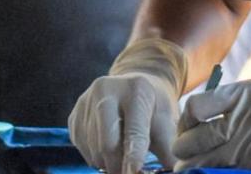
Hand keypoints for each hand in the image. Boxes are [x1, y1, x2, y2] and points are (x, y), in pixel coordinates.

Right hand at [68, 38, 187, 173]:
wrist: (132, 85)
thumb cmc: (153, 106)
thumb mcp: (167, 120)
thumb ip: (169, 147)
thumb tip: (176, 171)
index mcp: (135, 89)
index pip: (134, 130)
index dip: (134, 157)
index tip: (133, 172)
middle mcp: (106, 89)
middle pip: (107, 142)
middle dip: (118, 166)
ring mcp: (86, 100)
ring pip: (93, 148)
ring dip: (107, 163)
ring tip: (121, 160)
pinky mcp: (74, 112)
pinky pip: (81, 145)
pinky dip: (94, 156)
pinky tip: (107, 150)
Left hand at [172, 79, 250, 173]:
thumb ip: (228, 105)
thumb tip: (187, 123)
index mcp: (247, 93)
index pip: (195, 108)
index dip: (183, 124)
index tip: (185, 133)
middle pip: (196, 140)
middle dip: (183, 153)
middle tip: (180, 160)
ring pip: (209, 164)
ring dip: (197, 169)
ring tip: (192, 170)